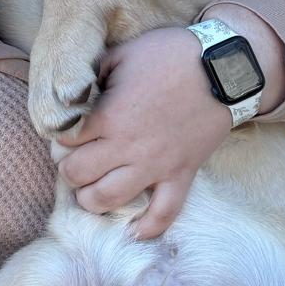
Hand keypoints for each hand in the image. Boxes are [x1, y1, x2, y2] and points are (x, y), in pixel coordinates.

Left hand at [55, 27, 231, 239]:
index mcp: (109, 116)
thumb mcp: (123, 53)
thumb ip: (94, 74)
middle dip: (70, 169)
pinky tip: (133, 232)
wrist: (224, 68)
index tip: (66, 135)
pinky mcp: (181, 174)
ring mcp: (155, 165)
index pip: (65, 141)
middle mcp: (127, 146)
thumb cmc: (170, 54)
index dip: (60, 138)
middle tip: (75, 161)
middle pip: (78, 174)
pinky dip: (148, 228)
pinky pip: (165, 213)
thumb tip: (78, 92)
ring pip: (109, 199)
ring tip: (90, 191)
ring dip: (91, 199)